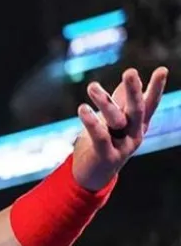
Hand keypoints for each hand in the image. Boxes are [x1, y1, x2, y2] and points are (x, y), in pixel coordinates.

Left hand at [72, 67, 168, 189]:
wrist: (92, 175)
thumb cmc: (103, 142)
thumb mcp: (114, 121)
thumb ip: (121, 102)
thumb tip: (129, 81)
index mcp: (138, 125)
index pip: (149, 104)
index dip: (156, 88)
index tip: (162, 70)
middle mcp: (134, 134)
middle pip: (136, 110)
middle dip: (134, 91)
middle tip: (130, 72)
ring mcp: (123, 146)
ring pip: (116, 121)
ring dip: (104, 102)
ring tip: (92, 86)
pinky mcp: (107, 156)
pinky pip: (100, 136)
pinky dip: (91, 122)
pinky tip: (83, 108)